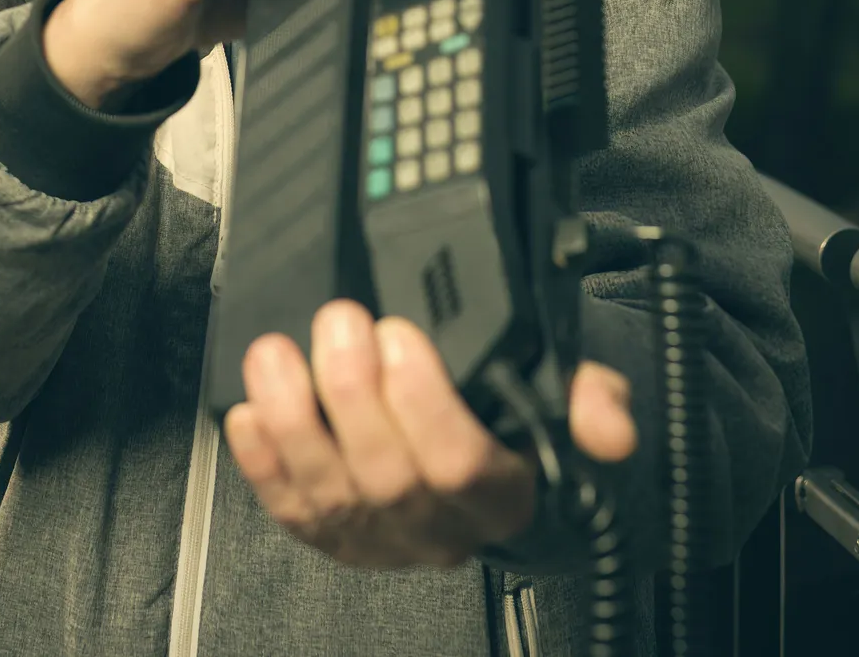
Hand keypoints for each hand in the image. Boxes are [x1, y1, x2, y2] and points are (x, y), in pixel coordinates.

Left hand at [223, 299, 636, 569]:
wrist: (504, 484)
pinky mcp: (335, 535)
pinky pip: (293, 512)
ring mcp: (382, 537)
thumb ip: (590, 398)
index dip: (423, 401)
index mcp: (503, 495)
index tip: (399, 332)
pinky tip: (248, 413)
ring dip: (293, 420)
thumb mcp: (568, 395)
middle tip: (338, 323)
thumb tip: (610, 425)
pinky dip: (262, 465)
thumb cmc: (525, 428)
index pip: (462, 464)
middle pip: (387, 475)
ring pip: (330, 494)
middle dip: (350, 392)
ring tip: (276, 355)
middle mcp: (440, 527)